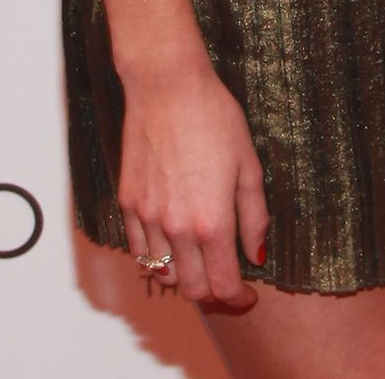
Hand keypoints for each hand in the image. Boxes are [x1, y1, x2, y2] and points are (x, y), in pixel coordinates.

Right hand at [117, 52, 269, 308]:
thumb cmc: (213, 117)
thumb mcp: (248, 164)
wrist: (167, 86)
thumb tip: (256, 254)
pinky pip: (139, 250)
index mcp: (212, 222)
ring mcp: (148, 217)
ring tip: (200, 259)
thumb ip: (254, 216)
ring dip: (184, 276)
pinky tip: (172, 242)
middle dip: (214, 292)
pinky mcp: (128, 203)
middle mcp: (177, 228)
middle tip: (226, 278)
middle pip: (193, 289)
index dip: (238, 298)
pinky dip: (156, 258)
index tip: (247, 294)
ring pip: (164, 274)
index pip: (223, 286)